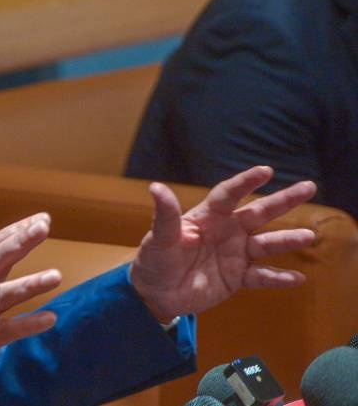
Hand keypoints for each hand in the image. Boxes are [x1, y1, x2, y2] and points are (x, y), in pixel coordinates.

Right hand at [0, 213, 61, 404]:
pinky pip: (7, 330)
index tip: (41, 219)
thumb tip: (18, 246)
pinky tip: (50, 318)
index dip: (15, 231)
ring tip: (56, 275)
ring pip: (1, 295)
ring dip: (29, 284)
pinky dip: (28, 323)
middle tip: (42, 228)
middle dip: (18, 243)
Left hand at [130, 165, 316, 321]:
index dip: (246, 182)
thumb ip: (164, 215)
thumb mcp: (158, 238)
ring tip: (307, 236)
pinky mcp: (237, 278)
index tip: (266, 170)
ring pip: (265, 244)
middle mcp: (226, 231)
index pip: (229, 194)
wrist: (156, 294)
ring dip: (286, 241)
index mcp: (207, 217)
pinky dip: (278, 278)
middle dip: (283, 201)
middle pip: (258, 213)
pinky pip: (261, 277)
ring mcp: (234, 254)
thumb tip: (156, 187)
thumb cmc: (154, 260)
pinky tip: (297, 278)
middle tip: (309, 187)